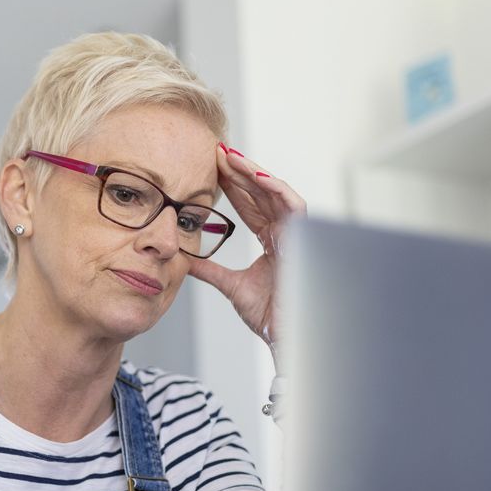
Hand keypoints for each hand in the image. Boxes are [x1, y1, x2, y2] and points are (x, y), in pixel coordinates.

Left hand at [187, 145, 307, 358]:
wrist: (286, 337)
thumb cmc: (270, 317)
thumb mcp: (230, 286)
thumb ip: (210, 270)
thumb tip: (184, 259)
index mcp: (272, 242)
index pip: (250, 206)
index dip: (232, 187)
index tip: (211, 170)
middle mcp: (286, 235)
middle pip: (261, 195)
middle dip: (239, 173)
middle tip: (216, 153)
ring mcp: (297, 235)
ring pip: (275, 193)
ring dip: (253, 173)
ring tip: (231, 157)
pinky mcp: (305, 239)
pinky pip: (293, 206)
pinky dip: (276, 189)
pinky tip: (256, 175)